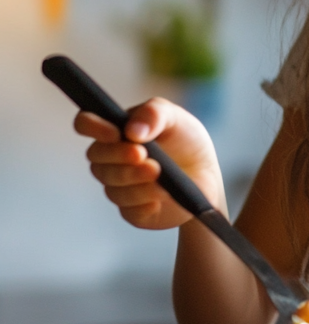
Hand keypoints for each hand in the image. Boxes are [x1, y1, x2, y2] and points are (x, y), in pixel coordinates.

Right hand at [74, 98, 225, 229]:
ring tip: (159, 173)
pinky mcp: (133, 210)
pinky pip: (129, 210)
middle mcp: (110, 159)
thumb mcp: (175, 117)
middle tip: (143, 154)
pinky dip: (146, 200)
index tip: (114, 132)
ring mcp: (119, 186)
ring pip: (112, 185)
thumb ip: (154, 113)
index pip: (86, 124)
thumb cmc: (185, 140)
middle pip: (96, 158)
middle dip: (118, 156)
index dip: (92, 127)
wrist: (207, 173)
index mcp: (114, 130)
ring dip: (135, 178)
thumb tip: (132, 131)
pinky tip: (162, 194)